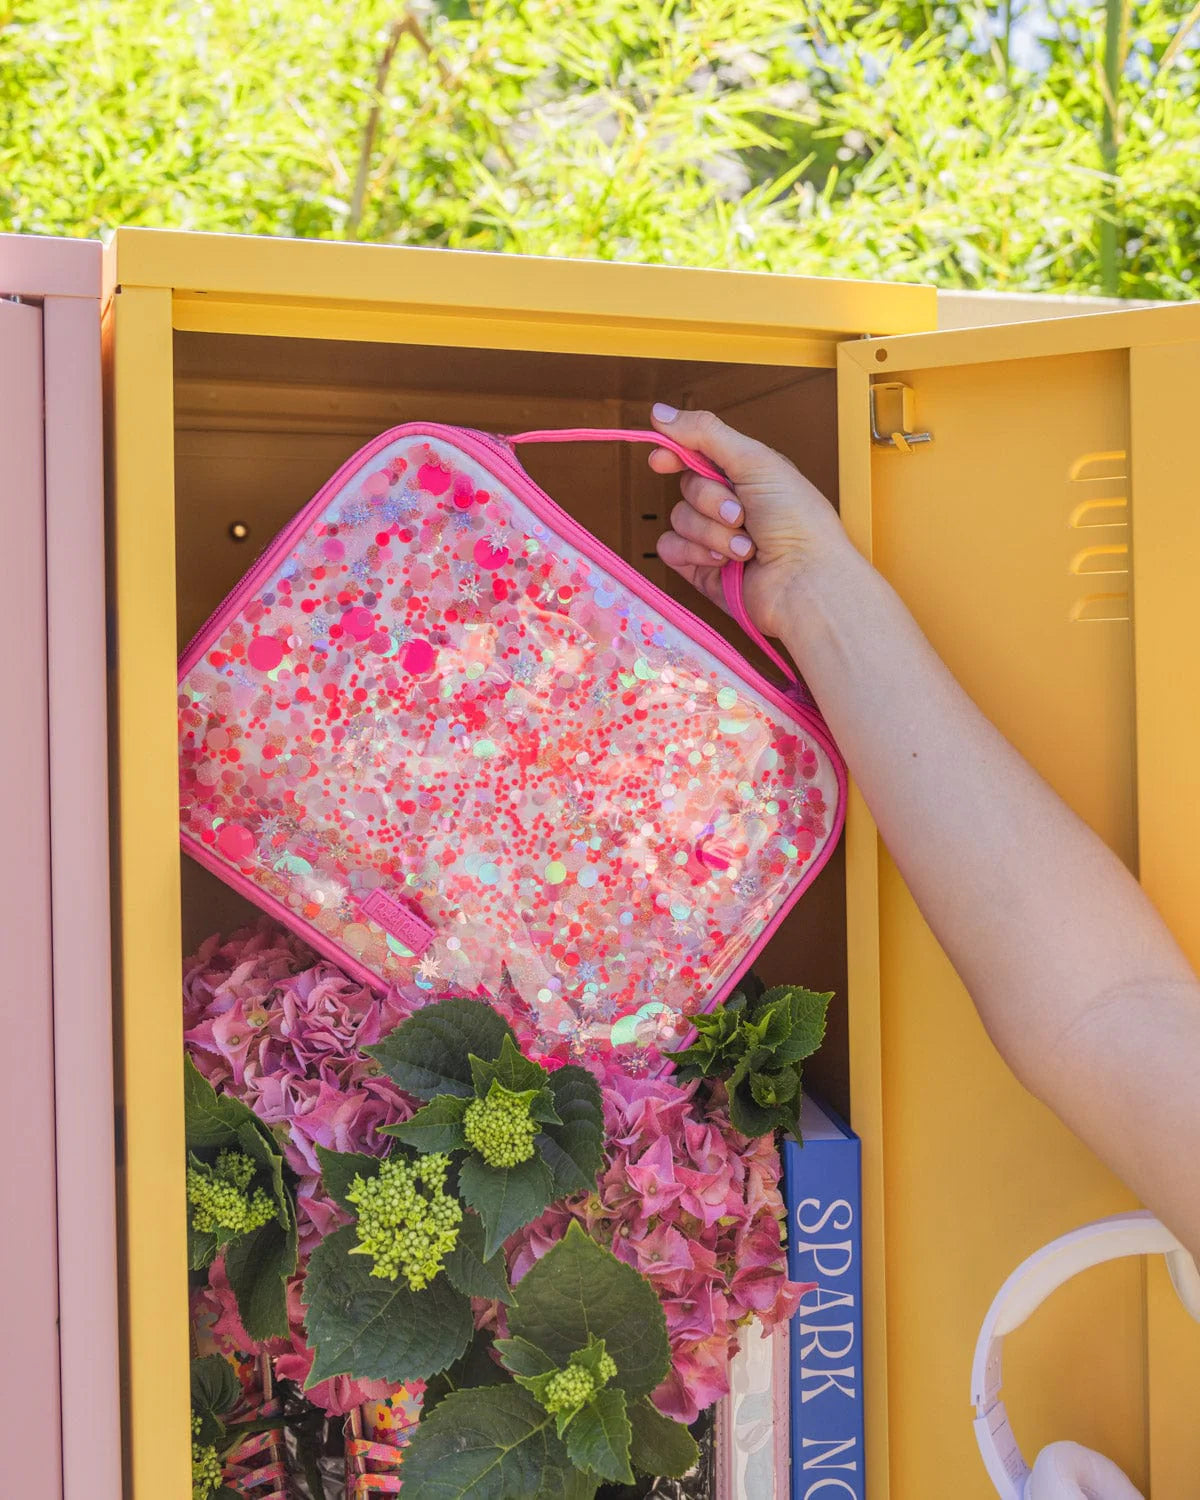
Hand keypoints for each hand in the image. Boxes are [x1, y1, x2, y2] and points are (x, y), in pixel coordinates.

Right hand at [648, 403, 852, 640]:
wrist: (805, 582)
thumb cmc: (798, 522)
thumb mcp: (756, 462)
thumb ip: (705, 434)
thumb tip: (659, 413)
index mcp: (748, 476)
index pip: (698, 455)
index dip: (676, 454)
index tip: (662, 459)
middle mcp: (730, 506)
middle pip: (688, 487)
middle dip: (711, 500)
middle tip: (741, 514)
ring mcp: (713, 539)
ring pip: (679, 519)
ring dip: (711, 532)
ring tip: (746, 547)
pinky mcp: (701, 569)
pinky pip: (670, 549)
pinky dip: (695, 553)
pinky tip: (723, 563)